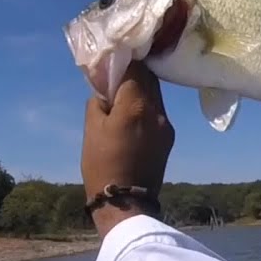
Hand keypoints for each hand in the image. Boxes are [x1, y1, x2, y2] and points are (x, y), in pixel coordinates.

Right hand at [81, 59, 174, 235]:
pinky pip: (157, 113)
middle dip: (133, 72)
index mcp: (136, 106)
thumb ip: (99, 101)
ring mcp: (167, 126)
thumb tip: (106, 89)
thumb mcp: (91, 129)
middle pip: (149, 79)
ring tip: (122, 94)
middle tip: (115, 73)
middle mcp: (157, 112)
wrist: (125, 202)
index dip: (122, 59)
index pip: (134, 68)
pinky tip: (131, 114)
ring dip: (140, 90)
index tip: (110, 58)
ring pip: (155, 95)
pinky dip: (145, 107)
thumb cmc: (101, 165)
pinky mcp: (169, 138)